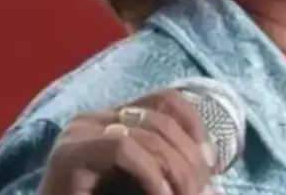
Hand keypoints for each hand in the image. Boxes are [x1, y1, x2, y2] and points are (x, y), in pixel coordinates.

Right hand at [38, 90, 215, 194]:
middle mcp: (92, 118)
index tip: (211, 162)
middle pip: (159, 119)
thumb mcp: (145, 188)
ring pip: (146, 133)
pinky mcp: (69, 155)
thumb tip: (216, 184)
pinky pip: (123, 149)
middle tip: (202, 192)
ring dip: (177, 171)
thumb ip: (170, 176)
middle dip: (189, 158)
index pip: (163, 99)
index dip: (194, 124)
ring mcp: (78, 133)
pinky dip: (151, 175)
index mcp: (111, 120)